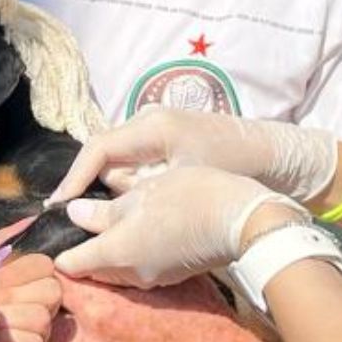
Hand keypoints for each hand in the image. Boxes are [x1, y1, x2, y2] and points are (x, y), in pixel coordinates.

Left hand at [41, 276, 293, 341]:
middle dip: (37, 303)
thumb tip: (97, 241)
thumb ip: (121, 265)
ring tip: (49, 321)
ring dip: (43, 334)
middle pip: (37, 318)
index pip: (48, 282)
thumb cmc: (200, 321)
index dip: (44, 270)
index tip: (46, 265)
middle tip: (38, 292)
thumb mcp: (162, 279)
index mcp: (103, 309)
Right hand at [48, 105, 336, 204]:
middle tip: (74, 219)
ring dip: (113, 189)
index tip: (59, 208)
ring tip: (98, 219)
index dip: (74, 179)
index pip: (97, 149)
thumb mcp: (178, 184)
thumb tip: (96, 206)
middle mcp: (151, 121)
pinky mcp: (176, 143)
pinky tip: (132, 209)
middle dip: (90, 187)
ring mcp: (164, 130)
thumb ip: (135, 190)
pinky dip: (133, 186)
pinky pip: (141, 164)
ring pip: (123, 162)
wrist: (281, 160)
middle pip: (106, 155)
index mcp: (151, 126)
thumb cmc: (233, 169)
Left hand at [54, 165, 305, 287]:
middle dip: (77, 256)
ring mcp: (153, 280)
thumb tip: (73, 214)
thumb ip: (102, 211)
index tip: (47, 238)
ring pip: (113, 273)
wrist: (243, 220)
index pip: (69, 265)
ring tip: (96, 229)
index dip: (54, 251)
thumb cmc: (190, 197)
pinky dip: (126, 259)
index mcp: (116, 253)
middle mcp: (131, 275)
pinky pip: (135, 272)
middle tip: (66, 232)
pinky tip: (130, 236)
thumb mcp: (140, 195)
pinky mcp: (171, 277)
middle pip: (90, 272)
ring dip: (102, 258)